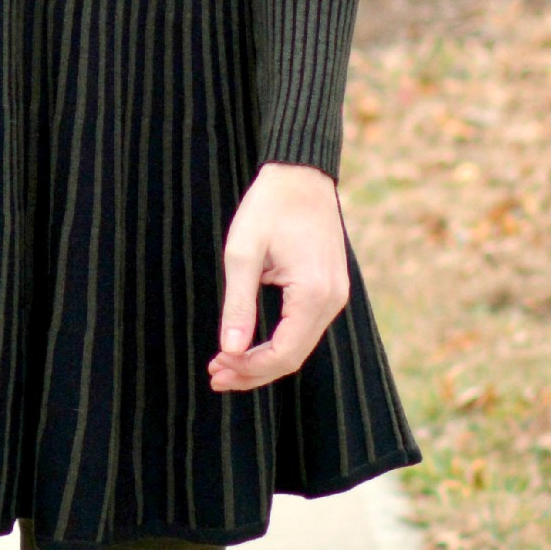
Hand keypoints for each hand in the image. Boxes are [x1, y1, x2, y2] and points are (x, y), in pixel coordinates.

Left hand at [209, 163, 349, 393]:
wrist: (301, 174)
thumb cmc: (268, 206)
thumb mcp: (242, 254)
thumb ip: (238, 305)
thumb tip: (230, 350)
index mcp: (313, 293)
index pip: (283, 354)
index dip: (248, 368)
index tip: (215, 366)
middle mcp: (332, 300)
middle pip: (293, 357)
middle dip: (252, 371)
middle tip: (214, 375)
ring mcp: (335, 296)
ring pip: (299, 347)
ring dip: (263, 360)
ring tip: (225, 364)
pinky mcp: (330, 290)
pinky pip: (304, 329)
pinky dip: (277, 342)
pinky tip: (249, 346)